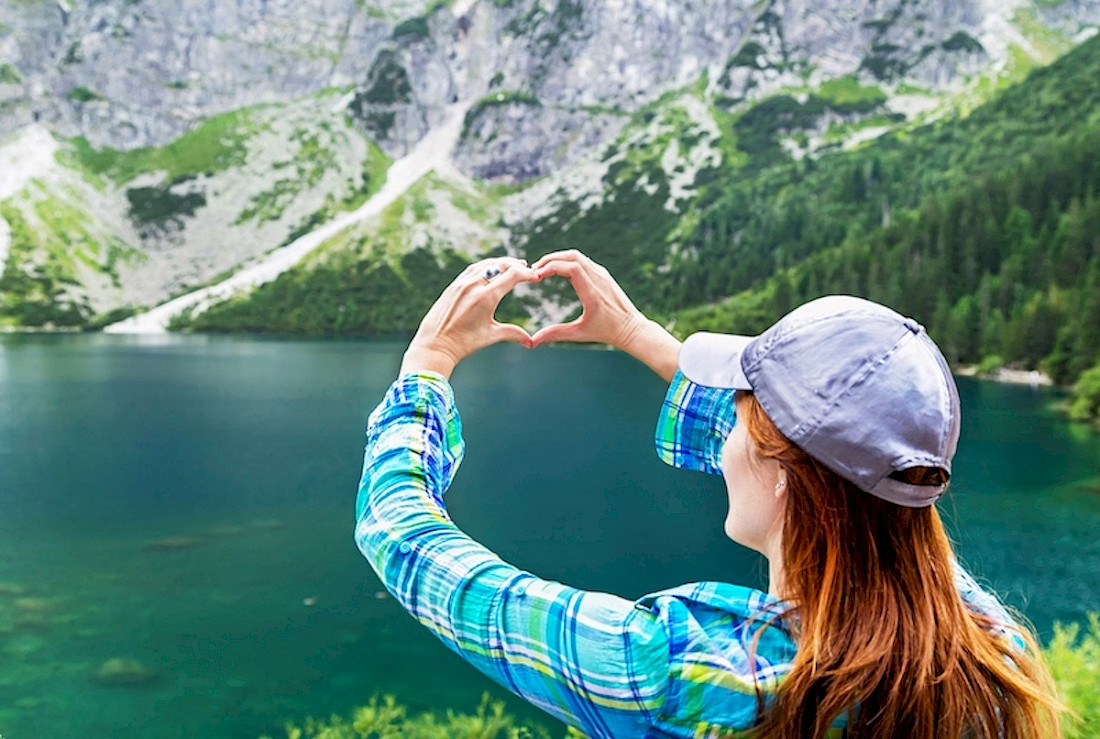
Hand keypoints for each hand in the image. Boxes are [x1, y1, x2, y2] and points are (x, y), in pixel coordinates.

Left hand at [400, 257, 537, 378]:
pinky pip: (473, 269)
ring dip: (501, 263)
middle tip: (527, 268)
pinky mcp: (453, 285)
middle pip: (501, 265)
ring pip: (486, 264)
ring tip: (512, 265)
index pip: (513, 275)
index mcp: (486, 297)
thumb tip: (530, 342)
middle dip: (516, 265)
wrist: (435, 345)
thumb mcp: (491, 336)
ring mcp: (462, 283)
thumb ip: (513, 333)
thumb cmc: (463, 343)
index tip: (536, 277)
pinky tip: (491, 269)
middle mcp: (474, 285)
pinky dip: (486, 266)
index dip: (527, 274)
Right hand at [530, 250, 647, 349]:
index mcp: (593, 293)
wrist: (631, 328)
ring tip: (543, 269)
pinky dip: (568, 261)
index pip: (571, 268)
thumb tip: (533, 341)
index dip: (551, 267)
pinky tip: (557, 270)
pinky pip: (583, 261)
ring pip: (577, 256)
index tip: (536, 276)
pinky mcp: (603, 274)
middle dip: (551, 259)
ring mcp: (602, 274)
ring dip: (559, 258)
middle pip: (572, 256)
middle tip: (534, 269)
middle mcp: (599, 279)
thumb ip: (556, 334)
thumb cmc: (606, 332)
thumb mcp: (579, 334)